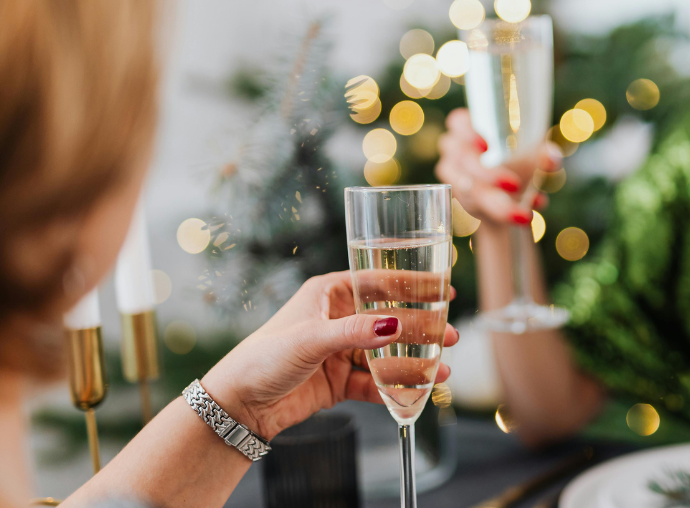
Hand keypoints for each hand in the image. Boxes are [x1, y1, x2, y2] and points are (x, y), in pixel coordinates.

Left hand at [200, 271, 458, 438]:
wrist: (239, 406)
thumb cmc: (262, 359)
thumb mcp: (310, 339)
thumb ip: (354, 332)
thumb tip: (394, 325)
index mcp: (327, 294)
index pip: (377, 283)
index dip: (411, 285)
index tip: (442, 289)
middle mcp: (336, 320)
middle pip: (388, 320)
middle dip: (421, 328)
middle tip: (450, 334)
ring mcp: (340, 352)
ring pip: (386, 353)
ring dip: (414, 361)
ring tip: (443, 369)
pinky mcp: (339, 382)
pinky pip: (375, 382)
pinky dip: (396, 387)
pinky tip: (418, 391)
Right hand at [435, 108, 560, 225]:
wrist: (512, 195)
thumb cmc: (518, 162)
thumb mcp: (533, 154)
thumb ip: (543, 153)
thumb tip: (551, 159)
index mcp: (467, 129)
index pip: (458, 123)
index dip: (468, 132)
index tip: (486, 144)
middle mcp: (456, 151)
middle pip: (464, 159)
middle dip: (488, 174)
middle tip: (514, 185)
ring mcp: (454, 177)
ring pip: (466, 189)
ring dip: (496, 203)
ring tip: (524, 214)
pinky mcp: (458, 200)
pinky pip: (473, 208)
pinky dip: (499, 213)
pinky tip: (523, 215)